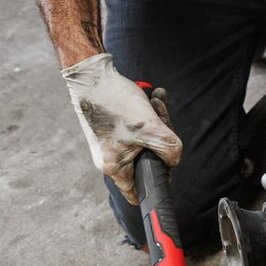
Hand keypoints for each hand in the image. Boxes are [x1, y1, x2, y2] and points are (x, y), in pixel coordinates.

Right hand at [61, 53, 181, 203]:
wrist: (90, 72)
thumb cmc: (114, 100)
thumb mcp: (150, 128)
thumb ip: (169, 150)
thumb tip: (174, 160)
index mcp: (114, 167)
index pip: (138, 193)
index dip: (157, 184)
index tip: (168, 167)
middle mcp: (110, 159)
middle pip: (148, 161)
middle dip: (162, 140)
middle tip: (163, 120)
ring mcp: (112, 143)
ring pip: (147, 141)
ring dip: (158, 121)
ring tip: (156, 102)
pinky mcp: (114, 128)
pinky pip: (139, 127)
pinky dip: (149, 113)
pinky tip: (154, 96)